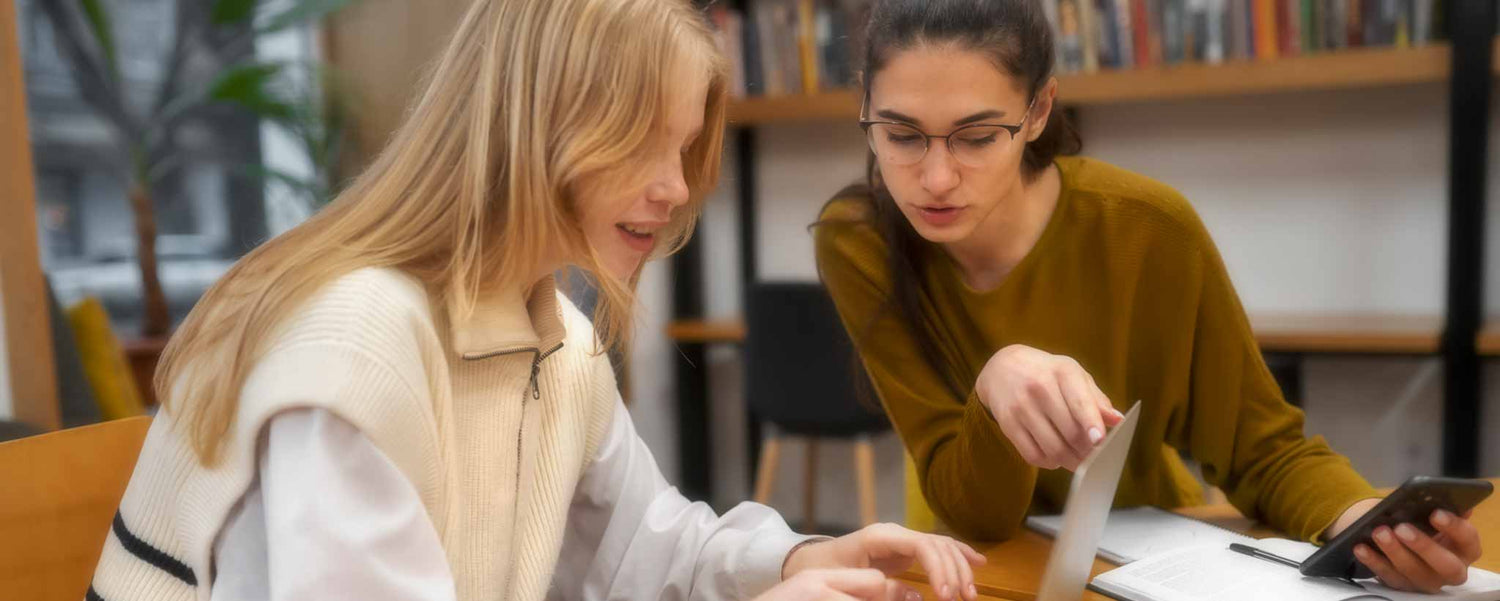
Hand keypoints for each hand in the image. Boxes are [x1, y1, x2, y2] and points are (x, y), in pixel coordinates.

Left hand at [783, 523, 986, 600]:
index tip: (946, 595)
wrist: (812, 560)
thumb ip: (879, 589)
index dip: (939, 568)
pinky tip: (979, 563)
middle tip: (962, 599)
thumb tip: (915, 596)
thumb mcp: (848, 581)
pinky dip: (958, 555)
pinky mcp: (906, 549)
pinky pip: (937, 549)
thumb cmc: (826, 570)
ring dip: (960, 568)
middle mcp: (895, 533)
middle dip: (954, 571)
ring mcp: (902, 539)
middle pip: (937, 545)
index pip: (922, 545)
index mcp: (880, 537)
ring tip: (970, 593)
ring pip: (942, 546)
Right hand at [974, 345, 1123, 470]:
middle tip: (1095, 458)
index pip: (1079, 401)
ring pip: (1052, 448)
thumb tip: (1118, 420)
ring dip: (1070, 461)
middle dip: (1086, 451)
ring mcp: (1021, 406)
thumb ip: (1096, 399)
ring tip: (1078, 461)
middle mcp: (1039, 387)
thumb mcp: (1073, 375)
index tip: (1100, 441)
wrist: (1002, 368)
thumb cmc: (1047, 373)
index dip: (1091, 423)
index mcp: (1062, 371)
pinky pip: (1032, 454)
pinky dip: (1049, 463)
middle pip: (1069, 431)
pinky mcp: (1007, 423)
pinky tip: (1055, 457)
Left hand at [1334, 502, 1483, 592]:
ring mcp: (1427, 581)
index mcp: (1465, 548)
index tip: (1435, 513)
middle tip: (1401, 528)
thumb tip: (1443, 495)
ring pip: (1414, 572)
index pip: (1469, 539)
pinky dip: (1373, 561)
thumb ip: (1439, 506)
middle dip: (1424, 546)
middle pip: (1446, 565)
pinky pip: (1388, 577)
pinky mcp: (1403, 585)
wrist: (1399, 534)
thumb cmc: (1422, 521)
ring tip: (1378, 532)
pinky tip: (1361, 547)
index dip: (1455, 527)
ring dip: (1394, 552)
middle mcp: (1451, 570)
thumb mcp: (1431, 512)